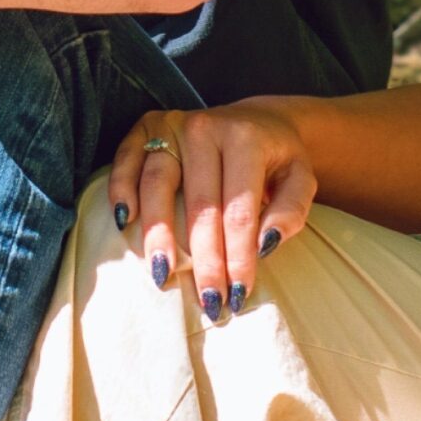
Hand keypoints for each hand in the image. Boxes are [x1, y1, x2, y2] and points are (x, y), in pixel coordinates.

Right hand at [107, 102, 315, 320]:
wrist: (255, 121)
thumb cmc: (276, 160)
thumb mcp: (300, 179)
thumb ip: (291, 210)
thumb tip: (266, 244)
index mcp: (246, 139)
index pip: (240, 210)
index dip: (238, 256)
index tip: (237, 294)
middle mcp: (206, 128)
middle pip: (200, 205)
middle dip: (203, 259)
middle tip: (206, 300)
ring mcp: (174, 124)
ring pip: (158, 183)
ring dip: (158, 234)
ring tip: (163, 274)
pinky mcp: (148, 125)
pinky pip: (128, 157)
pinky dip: (121, 187)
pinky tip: (124, 220)